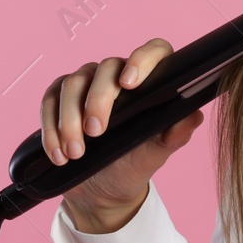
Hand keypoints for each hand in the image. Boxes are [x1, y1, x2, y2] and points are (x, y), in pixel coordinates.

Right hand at [40, 37, 205, 232]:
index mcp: (150, 81)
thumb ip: (175, 134)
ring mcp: (87, 84)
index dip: (142, 60)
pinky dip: (50, 127)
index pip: (153, 51)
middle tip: (95, 133)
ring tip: (76, 153)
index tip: (130, 84)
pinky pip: (49, 100)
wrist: (104, 190)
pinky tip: (58, 153)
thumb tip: (193, 116)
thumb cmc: (135, 164)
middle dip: (98, 101)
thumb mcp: (157, 153)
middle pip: (104, 69)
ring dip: (70, 120)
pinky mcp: (59, 99)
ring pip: (72, 84)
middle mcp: (117, 75)